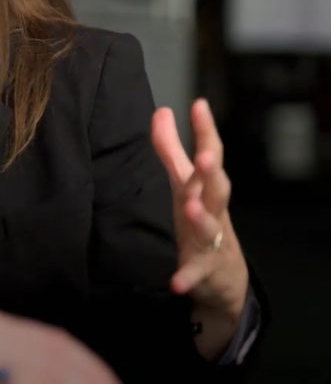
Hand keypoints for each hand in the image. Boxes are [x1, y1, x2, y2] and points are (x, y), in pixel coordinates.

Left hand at [150, 99, 249, 354]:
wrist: (224, 275)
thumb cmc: (201, 216)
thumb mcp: (184, 182)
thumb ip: (170, 148)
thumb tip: (162, 110)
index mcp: (205, 187)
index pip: (210, 155)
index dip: (205, 131)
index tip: (199, 104)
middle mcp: (212, 210)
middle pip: (216, 189)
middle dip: (211, 172)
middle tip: (205, 155)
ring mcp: (210, 240)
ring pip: (209, 227)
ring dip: (200, 217)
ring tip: (189, 206)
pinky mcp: (201, 269)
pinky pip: (193, 273)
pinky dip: (185, 276)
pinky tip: (175, 282)